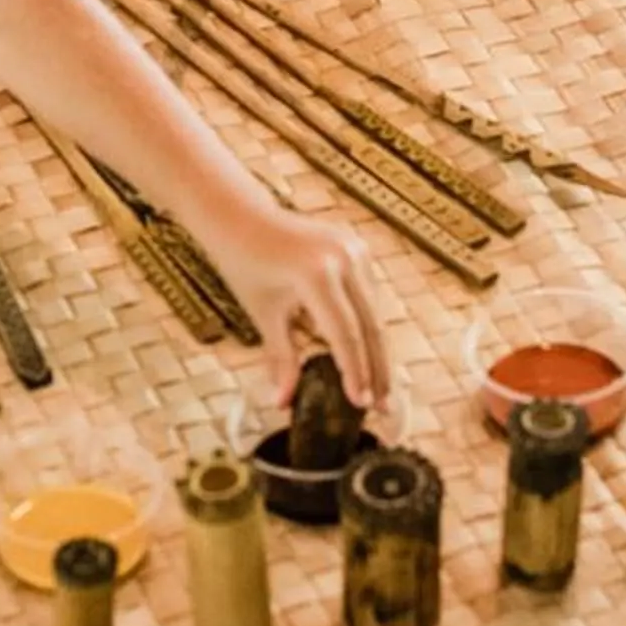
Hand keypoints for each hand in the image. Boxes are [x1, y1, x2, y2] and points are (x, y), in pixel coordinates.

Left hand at [202, 201, 386, 407]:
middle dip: (376, 370)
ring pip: (374, 312)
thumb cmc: (245, 265)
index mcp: (316, 274)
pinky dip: (369, 327)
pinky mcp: (359, 247)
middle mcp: (344, 258)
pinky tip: (369, 358)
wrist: (243, 218)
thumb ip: (281, 358)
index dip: (355, 373)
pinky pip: (369, 296)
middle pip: (370, 326)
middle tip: (381, 407)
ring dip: (377, 353)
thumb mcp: (264, 315)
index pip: (345, 334)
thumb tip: (282, 403)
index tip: (361, 405)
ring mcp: (356, 249)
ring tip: (378, 390)